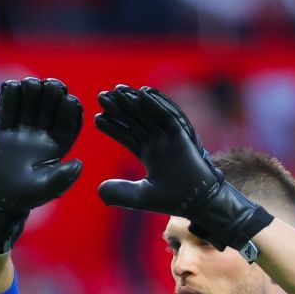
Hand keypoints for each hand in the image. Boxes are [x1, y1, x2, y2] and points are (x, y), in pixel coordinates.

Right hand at [0, 77, 83, 254]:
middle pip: (52, 99)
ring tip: (26, 88)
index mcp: (61, 142)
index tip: (67, 101)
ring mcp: (25, 126)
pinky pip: (8, 102)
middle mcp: (45, 130)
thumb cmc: (26, 196)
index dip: (70, 106)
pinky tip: (9, 91)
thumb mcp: (46, 189)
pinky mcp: (5, 126)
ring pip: (32, 95)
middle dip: (50, 90)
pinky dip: (9, 94)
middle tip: (43, 90)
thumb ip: (62, 178)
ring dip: (30, 87)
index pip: (70, 116)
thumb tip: (78, 164)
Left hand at [94, 85, 271, 251]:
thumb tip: (99, 190)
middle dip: (119, 109)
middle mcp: (158, 142)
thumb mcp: (140, 197)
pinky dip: (156, 105)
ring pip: (148, 115)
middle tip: (101, 96)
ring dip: (134, 102)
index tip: (97, 117)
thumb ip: (120, 192)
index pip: (127, 135)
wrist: (197, 202)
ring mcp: (170, 137)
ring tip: (116, 91)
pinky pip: (168, 116)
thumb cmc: (172, 200)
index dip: (113, 126)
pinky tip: (142, 93)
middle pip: (136, 120)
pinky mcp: (182, 135)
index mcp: (149, 153)